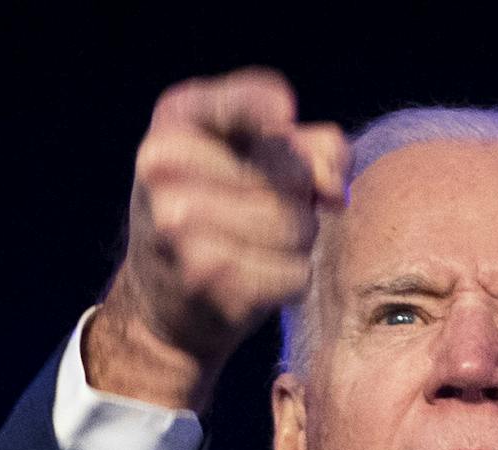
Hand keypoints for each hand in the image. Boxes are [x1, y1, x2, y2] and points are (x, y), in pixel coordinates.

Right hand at [87, 68, 347, 415]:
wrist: (163, 299)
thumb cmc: (222, 212)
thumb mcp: (254, 159)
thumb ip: (311, 148)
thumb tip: (334, 190)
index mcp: (175, 119)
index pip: (237, 102)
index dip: (267, 106)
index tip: (284, 112)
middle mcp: (165, 164)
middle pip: (295, 176)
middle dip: (302, 201)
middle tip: (260, 214)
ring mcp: (177, 221)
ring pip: (298, 227)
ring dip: (298, 244)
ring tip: (257, 247)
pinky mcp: (202, 274)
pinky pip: (293, 273)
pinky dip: (290, 281)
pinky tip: (255, 280)